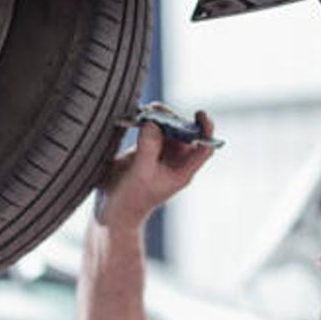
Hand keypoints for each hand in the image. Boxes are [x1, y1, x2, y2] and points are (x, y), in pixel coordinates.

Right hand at [95, 110, 215, 229]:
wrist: (114, 210)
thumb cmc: (132, 200)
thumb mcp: (141, 173)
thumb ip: (148, 148)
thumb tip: (152, 123)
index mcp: (182, 170)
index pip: (203, 147)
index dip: (205, 129)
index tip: (200, 113)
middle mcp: (175, 160)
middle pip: (184, 131)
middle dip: (173, 118)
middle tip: (156, 110)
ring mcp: (161, 154)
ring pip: (167, 127)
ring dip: (158, 117)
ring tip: (145, 111)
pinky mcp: (145, 149)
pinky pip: (150, 129)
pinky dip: (145, 121)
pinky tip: (136, 117)